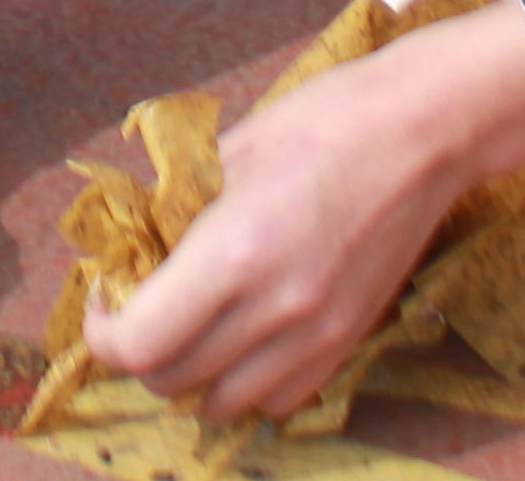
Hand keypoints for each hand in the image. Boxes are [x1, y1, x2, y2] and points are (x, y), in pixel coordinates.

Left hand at [88, 2, 524, 424]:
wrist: (421, 133)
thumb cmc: (322, 122)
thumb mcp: (228, 149)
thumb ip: (173, 207)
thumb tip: (129, 244)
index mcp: (234, 250)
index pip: (139, 342)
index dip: (103, 330)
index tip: (105, 295)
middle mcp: (275, 307)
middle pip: (171, 379)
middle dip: (139, 348)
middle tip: (139, 303)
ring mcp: (318, 334)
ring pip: (222, 401)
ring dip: (191, 372)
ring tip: (191, 324)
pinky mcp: (348, 342)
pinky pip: (278, 399)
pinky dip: (246, 383)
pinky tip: (243, 337)